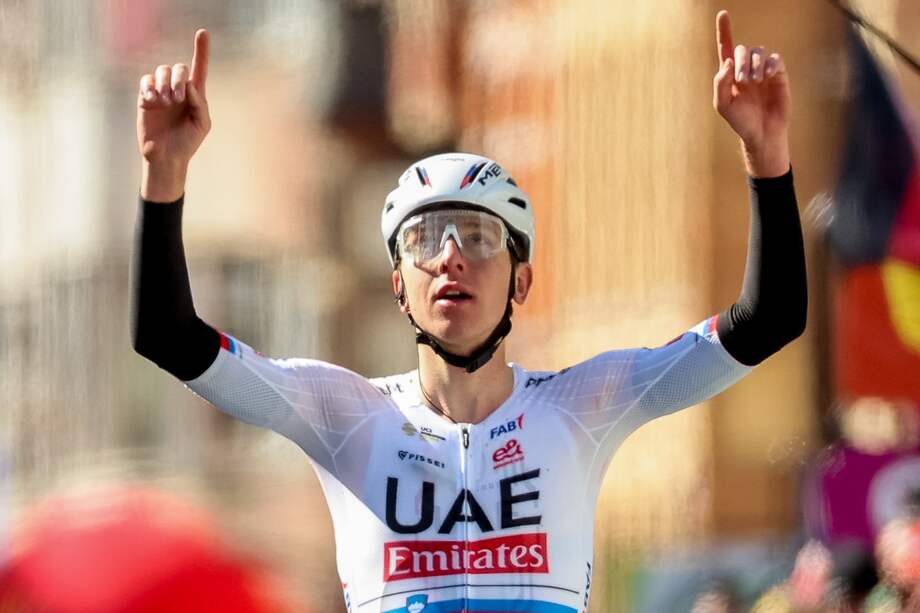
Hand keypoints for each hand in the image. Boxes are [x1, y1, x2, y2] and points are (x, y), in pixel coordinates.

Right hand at [136, 29, 210, 169]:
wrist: (166, 157)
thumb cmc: (187, 143)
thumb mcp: (201, 125)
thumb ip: (200, 104)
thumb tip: (191, 84)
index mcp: (195, 95)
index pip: (199, 69)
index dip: (201, 51)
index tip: (203, 33)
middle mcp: (178, 90)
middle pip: (178, 68)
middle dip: (178, 79)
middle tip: (176, 98)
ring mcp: (161, 93)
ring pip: (161, 71)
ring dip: (164, 83)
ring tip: (164, 101)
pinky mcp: (145, 98)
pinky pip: (145, 81)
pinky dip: (149, 86)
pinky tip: (152, 99)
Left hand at [712, 11, 790, 176]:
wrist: (762, 133)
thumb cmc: (741, 121)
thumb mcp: (723, 105)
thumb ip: (720, 83)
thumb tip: (726, 61)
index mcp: (729, 74)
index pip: (726, 47)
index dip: (725, 30)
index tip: (723, 14)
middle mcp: (745, 69)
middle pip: (742, 49)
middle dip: (741, 61)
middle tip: (743, 81)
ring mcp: (762, 70)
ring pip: (759, 52)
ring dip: (754, 65)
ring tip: (755, 82)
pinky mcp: (778, 74)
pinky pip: (774, 59)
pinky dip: (770, 64)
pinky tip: (767, 76)